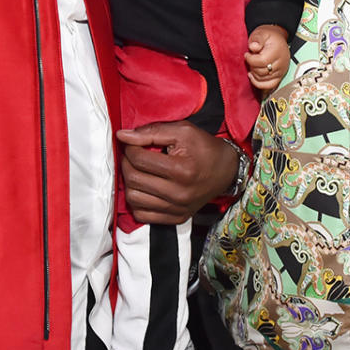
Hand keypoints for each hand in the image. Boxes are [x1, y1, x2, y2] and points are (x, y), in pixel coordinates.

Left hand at [117, 121, 237, 224]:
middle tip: (133, 154)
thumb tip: (123, 136)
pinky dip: (137, 201)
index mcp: (181, 170)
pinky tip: (144, 187)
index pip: (139, 160)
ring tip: (137, 170)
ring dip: (129, 182)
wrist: (226, 171)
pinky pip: (142, 215)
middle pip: (133, 179)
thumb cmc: (205, 148)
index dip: (130, 147)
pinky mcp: (176, 218)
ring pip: (133, 199)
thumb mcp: (183, 131)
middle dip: (126, 162)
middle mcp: (178, 194)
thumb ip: (152, 131)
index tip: (133, 143)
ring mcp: (177, 209)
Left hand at [245, 24, 288, 90]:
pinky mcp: (280, 77)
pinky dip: (259, 83)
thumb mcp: (261, 33)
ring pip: (263, 79)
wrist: (278, 39)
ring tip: (253, 64)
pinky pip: (269, 86)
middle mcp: (281, 63)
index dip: (251, 60)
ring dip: (254, 73)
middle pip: (262, 72)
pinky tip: (252, 76)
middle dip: (252, 66)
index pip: (262, 62)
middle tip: (251, 58)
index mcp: (277, 52)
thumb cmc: (268, 36)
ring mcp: (281, 71)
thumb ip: (257, 39)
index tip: (247, 54)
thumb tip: (253, 47)